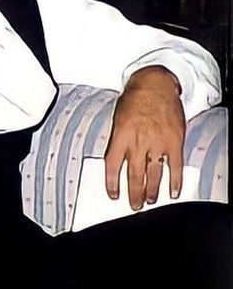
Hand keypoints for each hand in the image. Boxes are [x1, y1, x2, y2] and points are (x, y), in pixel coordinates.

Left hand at [104, 66, 184, 210]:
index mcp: (121, 135)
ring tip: (150, 201)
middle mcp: (138, 142)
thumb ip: (117, 137)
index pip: (112, 165)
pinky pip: (175, 167)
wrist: (156, 83)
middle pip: (134, 175)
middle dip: (133, 194)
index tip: (113, 194)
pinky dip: (175, 182)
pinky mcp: (174, 142)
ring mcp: (158, 143)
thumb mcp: (118, 116)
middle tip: (134, 205)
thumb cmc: (135, 96)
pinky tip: (173, 192)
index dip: (112, 183)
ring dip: (152, 191)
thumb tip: (116, 157)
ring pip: (154, 175)